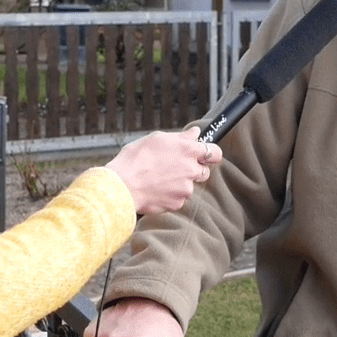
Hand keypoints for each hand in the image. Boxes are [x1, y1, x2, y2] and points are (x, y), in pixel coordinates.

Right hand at [105, 127, 220, 214]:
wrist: (121, 186)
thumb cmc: (135, 159)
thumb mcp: (156, 139)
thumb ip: (181, 137)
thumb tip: (195, 133)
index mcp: (188, 150)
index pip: (215, 152)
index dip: (210, 154)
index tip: (204, 155)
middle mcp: (191, 170)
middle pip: (205, 171)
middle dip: (194, 169)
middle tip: (175, 167)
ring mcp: (186, 189)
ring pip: (189, 186)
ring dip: (180, 183)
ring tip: (159, 178)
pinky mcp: (178, 203)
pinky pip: (179, 199)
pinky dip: (170, 195)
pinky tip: (156, 189)